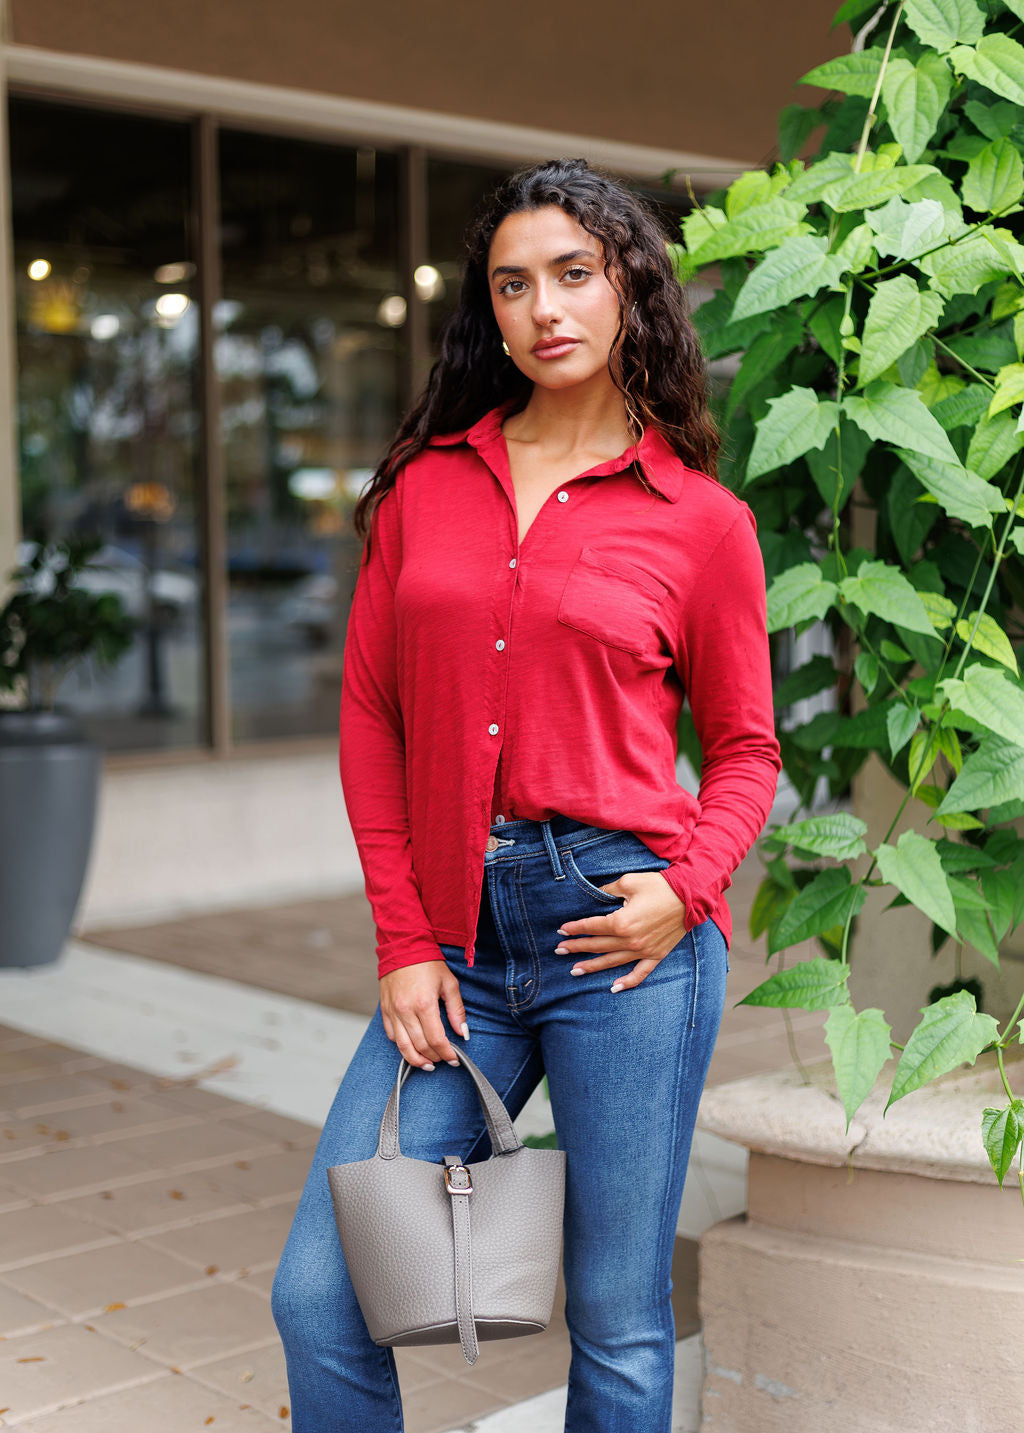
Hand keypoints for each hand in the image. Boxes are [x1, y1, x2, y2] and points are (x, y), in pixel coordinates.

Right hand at [379, 960, 469, 1069]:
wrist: (403, 947)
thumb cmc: (428, 963)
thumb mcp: (449, 983)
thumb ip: (457, 1010)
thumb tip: (463, 1032)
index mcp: (424, 1004)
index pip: (436, 1039)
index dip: (446, 1053)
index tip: (454, 1059)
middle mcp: (406, 1010)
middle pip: (420, 1046)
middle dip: (434, 1058)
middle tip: (443, 1061)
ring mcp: (393, 1011)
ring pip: (403, 1046)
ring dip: (416, 1059)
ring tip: (428, 1064)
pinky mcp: (385, 1010)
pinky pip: (392, 1035)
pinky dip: (402, 1045)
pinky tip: (412, 1047)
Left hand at [554, 871, 689, 991]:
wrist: (690, 895)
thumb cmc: (659, 885)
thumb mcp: (628, 882)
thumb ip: (608, 890)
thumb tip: (596, 895)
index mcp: (621, 922)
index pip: (591, 927)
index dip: (574, 928)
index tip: (560, 931)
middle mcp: (630, 940)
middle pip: (597, 945)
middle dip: (576, 947)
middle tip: (559, 951)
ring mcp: (644, 950)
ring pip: (612, 961)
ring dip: (592, 966)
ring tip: (575, 971)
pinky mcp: (656, 954)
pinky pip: (640, 973)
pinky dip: (627, 982)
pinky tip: (613, 988)